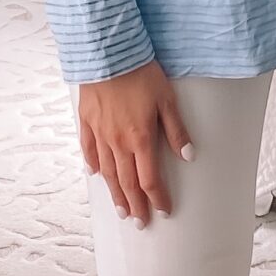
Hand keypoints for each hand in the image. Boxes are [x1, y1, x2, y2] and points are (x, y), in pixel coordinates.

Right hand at [77, 60, 192, 226]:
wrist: (108, 52)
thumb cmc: (141, 73)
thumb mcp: (167, 99)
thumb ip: (176, 130)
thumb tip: (188, 155)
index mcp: (140, 138)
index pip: (149, 179)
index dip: (157, 198)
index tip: (163, 211)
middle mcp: (117, 142)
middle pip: (127, 182)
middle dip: (135, 205)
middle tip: (139, 223)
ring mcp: (99, 133)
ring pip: (107, 172)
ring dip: (115, 193)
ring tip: (120, 210)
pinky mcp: (86, 121)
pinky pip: (88, 149)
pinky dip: (93, 165)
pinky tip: (95, 175)